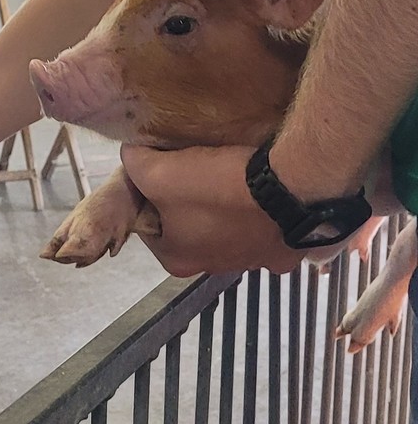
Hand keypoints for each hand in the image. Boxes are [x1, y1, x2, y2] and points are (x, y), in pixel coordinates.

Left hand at [120, 143, 304, 276]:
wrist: (292, 189)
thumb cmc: (216, 187)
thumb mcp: (157, 170)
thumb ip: (134, 163)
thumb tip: (131, 155)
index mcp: (177, 260)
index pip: (148, 221)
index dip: (148, 193)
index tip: (160, 169)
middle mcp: (215, 268)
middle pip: (188, 225)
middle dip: (187, 199)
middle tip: (196, 168)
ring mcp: (256, 261)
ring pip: (227, 225)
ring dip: (227, 203)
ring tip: (231, 173)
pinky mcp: (288, 248)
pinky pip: (265, 223)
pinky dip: (263, 207)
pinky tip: (262, 185)